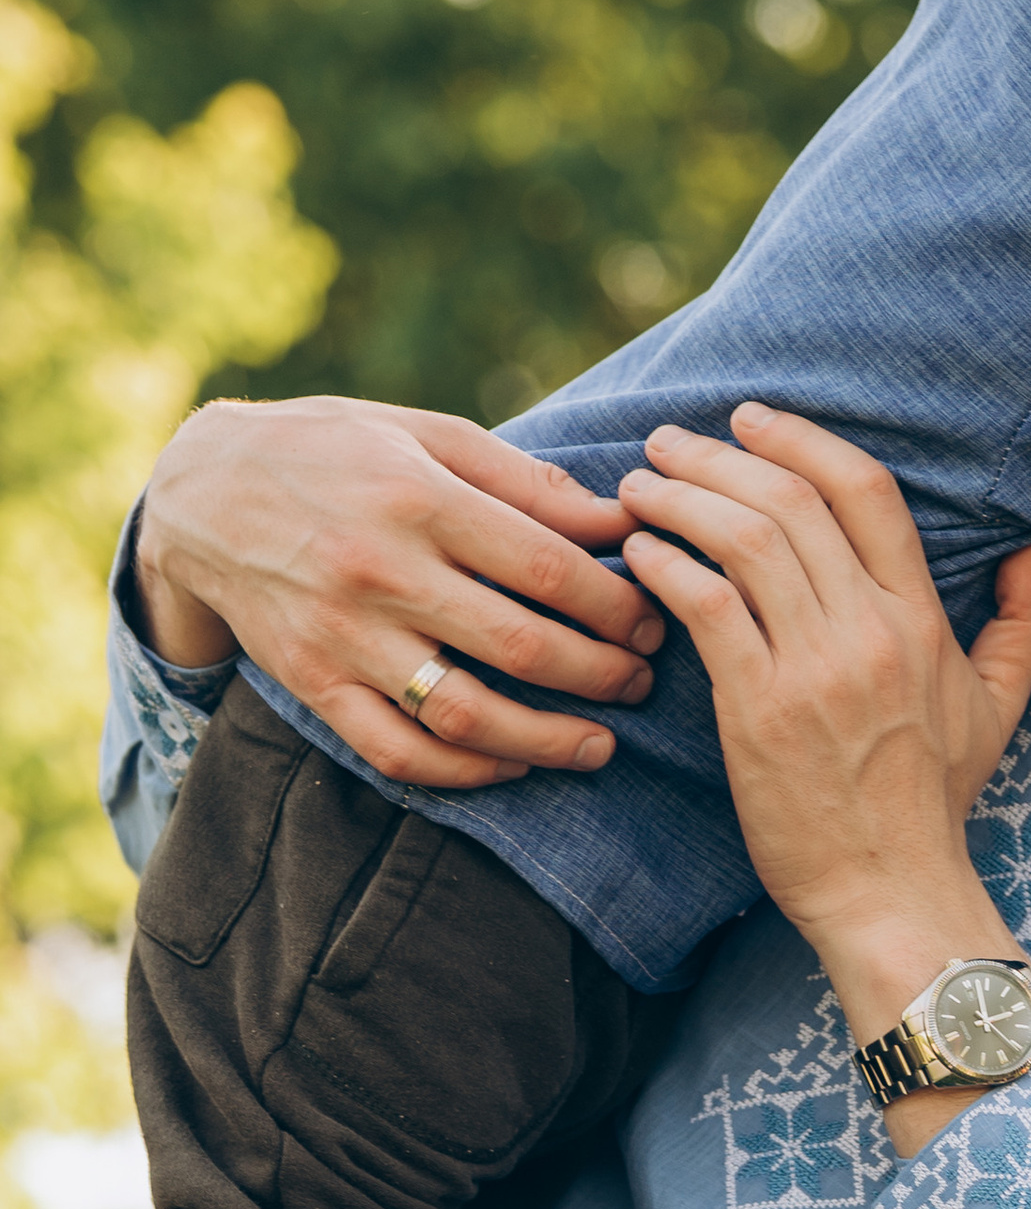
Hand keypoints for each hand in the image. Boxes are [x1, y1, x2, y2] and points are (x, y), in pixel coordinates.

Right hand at [135, 399, 665, 787]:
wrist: (200, 492)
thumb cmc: (336, 451)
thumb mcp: (428, 437)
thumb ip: (528, 484)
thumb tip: (626, 519)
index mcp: (420, 499)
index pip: (547, 568)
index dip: (616, 604)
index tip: (653, 621)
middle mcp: (381, 572)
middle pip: (520, 645)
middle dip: (601, 673)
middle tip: (642, 682)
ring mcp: (343, 637)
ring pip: (464, 712)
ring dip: (546, 739)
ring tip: (600, 744)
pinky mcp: (313, 685)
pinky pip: (398, 751)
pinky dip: (464, 770)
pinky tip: (513, 763)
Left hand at [615, 406, 1030, 1049]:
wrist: (893, 890)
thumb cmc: (935, 800)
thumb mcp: (1000, 702)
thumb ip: (1026, 619)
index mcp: (921, 620)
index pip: (866, 492)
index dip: (803, 440)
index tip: (751, 419)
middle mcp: (871, 632)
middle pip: (792, 503)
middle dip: (720, 456)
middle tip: (670, 441)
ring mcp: (814, 670)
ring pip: (742, 543)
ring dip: (681, 499)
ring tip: (641, 484)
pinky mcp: (760, 711)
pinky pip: (706, 609)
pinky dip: (666, 566)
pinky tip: (640, 551)